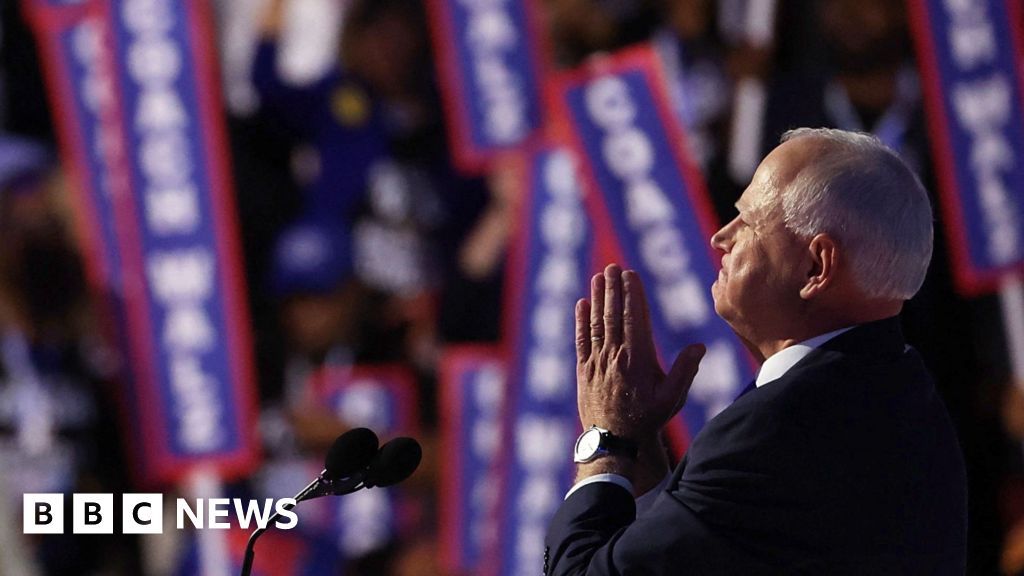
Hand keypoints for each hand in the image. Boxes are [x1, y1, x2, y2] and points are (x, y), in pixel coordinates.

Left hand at [576, 264, 704, 446]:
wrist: (615, 441)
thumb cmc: (648, 419)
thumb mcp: (673, 398)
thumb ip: (685, 371)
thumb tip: (699, 346)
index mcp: (638, 358)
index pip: (635, 317)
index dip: (632, 293)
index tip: (630, 274)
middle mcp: (615, 356)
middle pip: (614, 314)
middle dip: (614, 288)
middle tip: (613, 267)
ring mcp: (597, 362)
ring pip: (596, 323)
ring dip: (597, 298)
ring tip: (598, 277)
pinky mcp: (584, 371)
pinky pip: (581, 340)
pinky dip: (580, 321)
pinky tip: (581, 304)